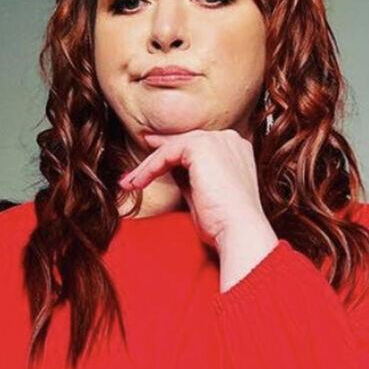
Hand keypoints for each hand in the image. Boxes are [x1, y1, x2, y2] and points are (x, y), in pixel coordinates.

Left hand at [117, 129, 267, 248]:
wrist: (238, 230)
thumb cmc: (224, 222)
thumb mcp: (203, 195)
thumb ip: (188, 178)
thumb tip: (169, 170)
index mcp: (235, 150)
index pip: (195, 146)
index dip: (169, 151)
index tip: (148, 160)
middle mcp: (229, 139)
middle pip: (182, 143)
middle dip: (154, 159)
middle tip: (131, 175)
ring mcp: (217, 139)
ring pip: (172, 147)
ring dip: (148, 166)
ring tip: (129, 184)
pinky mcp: (202, 146)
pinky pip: (167, 153)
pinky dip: (150, 168)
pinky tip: (138, 183)